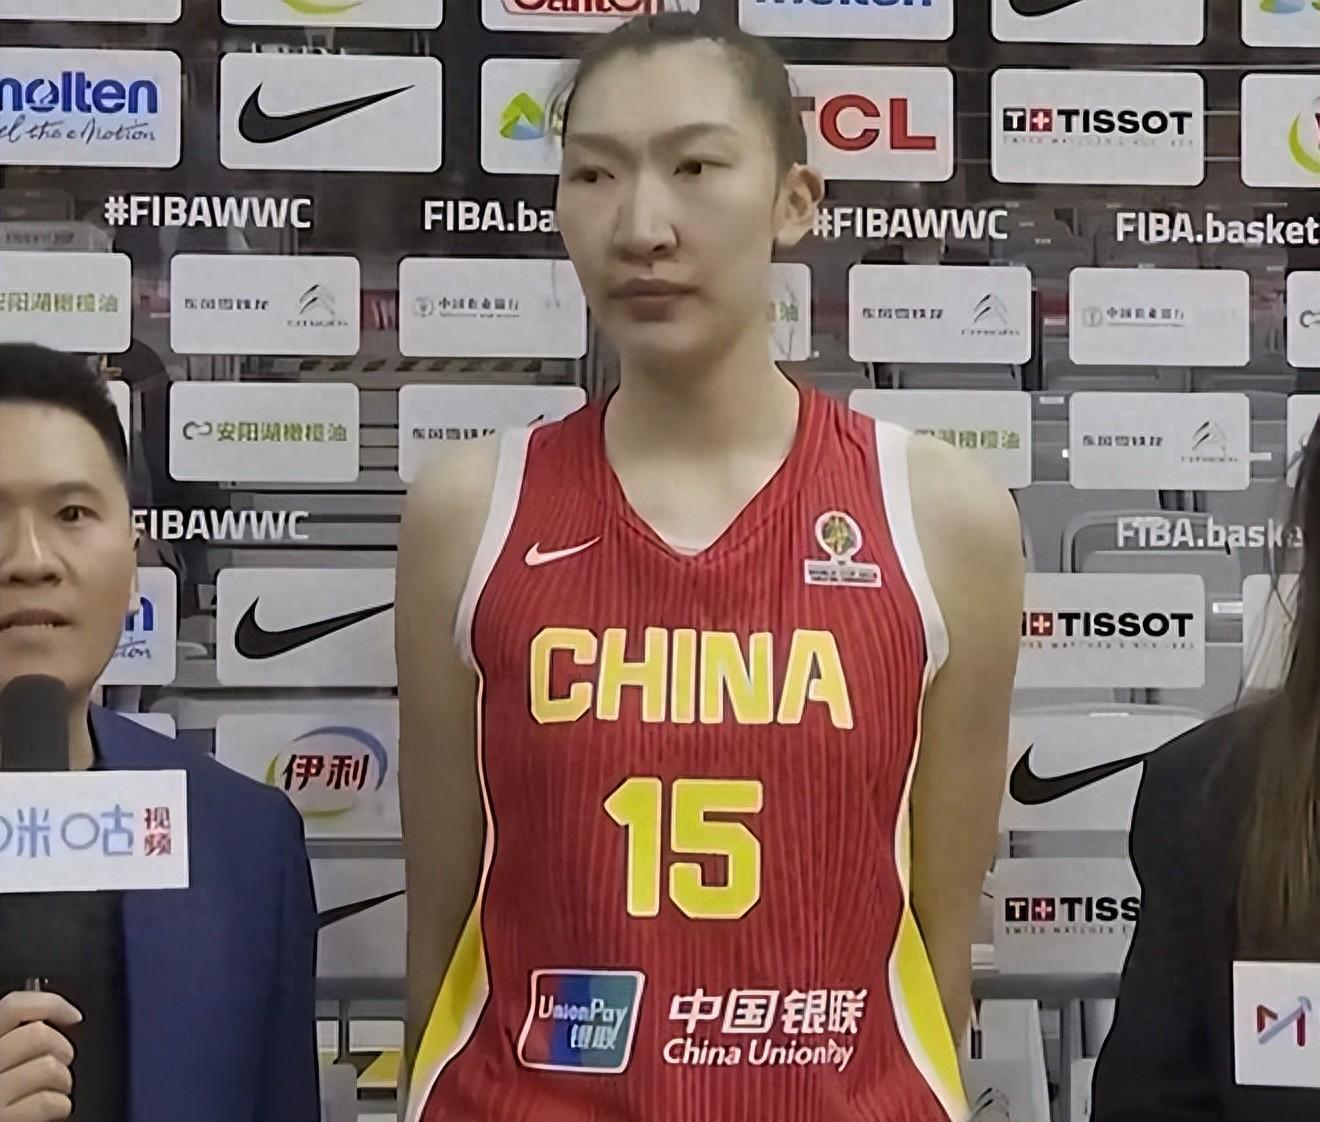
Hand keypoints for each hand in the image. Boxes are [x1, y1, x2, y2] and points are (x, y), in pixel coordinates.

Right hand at [0, 992, 79, 1121]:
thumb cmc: (4, 1094)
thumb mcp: (2, 1059)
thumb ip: (16, 1040)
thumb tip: (55, 1019)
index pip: (14, 1006)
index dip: (52, 1004)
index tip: (73, 1015)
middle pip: (39, 1035)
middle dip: (63, 1049)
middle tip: (62, 1062)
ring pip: (49, 1068)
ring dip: (63, 1081)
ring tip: (55, 1090)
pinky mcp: (5, 1121)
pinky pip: (49, 1103)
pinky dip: (60, 1106)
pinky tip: (51, 1110)